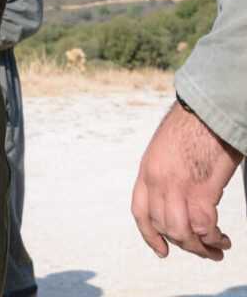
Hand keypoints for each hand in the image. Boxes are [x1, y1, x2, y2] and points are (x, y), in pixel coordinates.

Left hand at [132, 102, 242, 259]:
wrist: (207, 113)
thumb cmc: (192, 128)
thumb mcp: (166, 151)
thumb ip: (167, 174)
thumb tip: (178, 197)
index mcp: (147, 172)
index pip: (140, 212)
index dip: (149, 235)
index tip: (162, 250)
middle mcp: (157, 183)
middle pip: (164, 226)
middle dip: (183, 244)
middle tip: (203, 251)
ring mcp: (177, 188)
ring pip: (182, 232)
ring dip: (200, 247)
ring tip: (216, 250)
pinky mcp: (201, 191)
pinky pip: (204, 227)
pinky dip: (213, 238)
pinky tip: (223, 240)